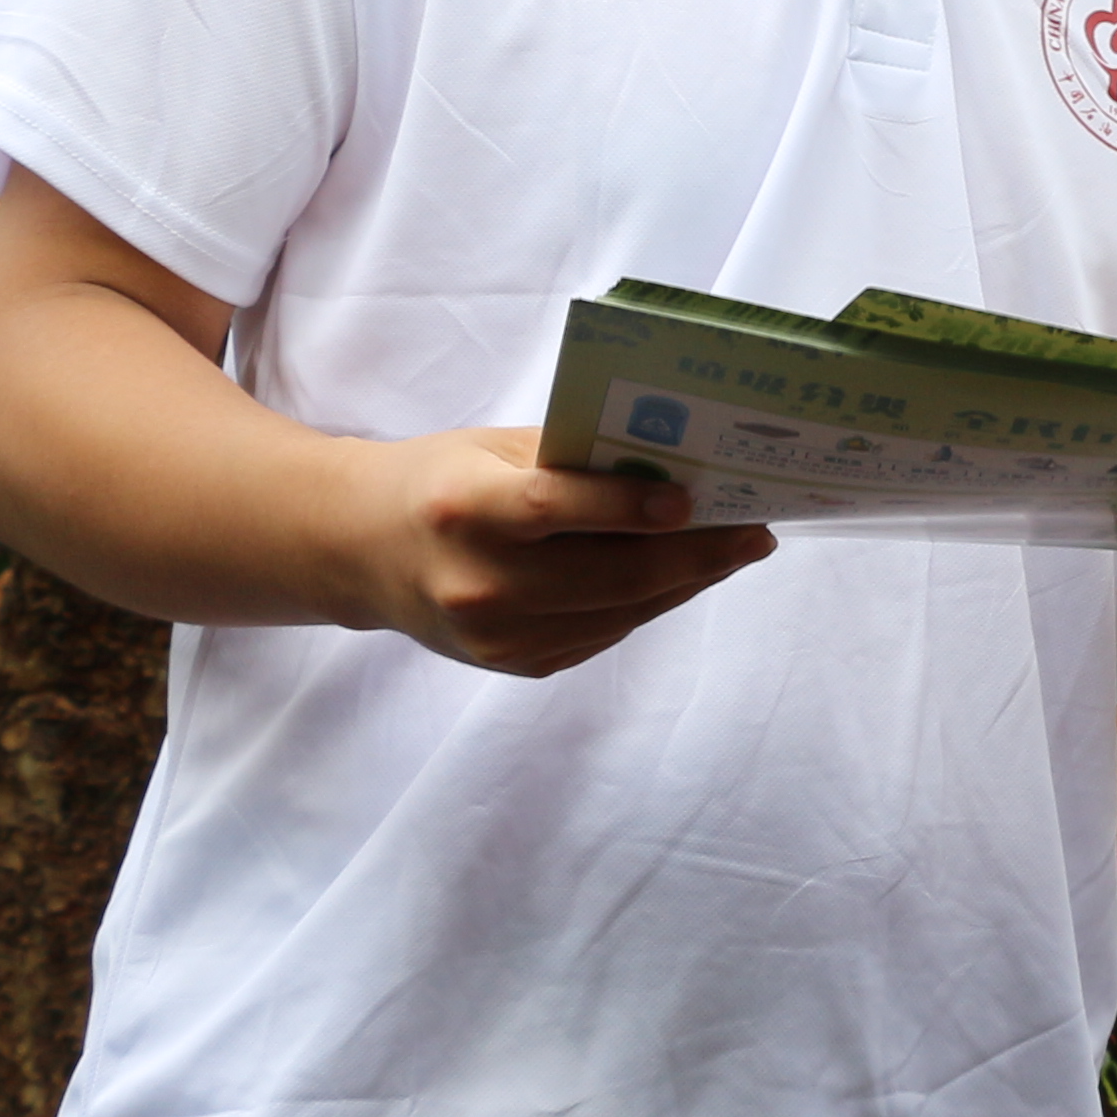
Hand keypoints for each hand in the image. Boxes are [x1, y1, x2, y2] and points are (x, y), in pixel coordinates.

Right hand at [341, 427, 777, 677]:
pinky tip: (683, 575)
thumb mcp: (495, 451)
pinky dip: (650, 602)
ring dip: (688, 582)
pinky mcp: (515, 665)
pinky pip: (605, 632)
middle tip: (755, 532)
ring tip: (736, 550)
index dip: (628, 507)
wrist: (362, 553)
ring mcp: (495, 636)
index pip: (555, 510)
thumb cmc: (443, 481)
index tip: (694, 498)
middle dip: (697, 555)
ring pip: (620, 612)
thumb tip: (678, 466)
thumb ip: (573, 461)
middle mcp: (477, 583)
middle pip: (609, 575)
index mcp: (464, 510)